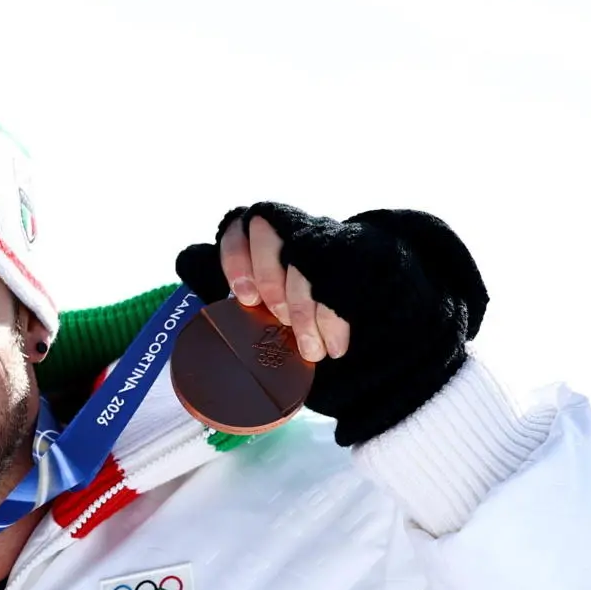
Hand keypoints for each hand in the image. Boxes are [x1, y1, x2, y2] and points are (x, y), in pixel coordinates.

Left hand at [176, 204, 488, 444]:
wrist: (402, 368)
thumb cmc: (328, 349)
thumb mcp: (272, 329)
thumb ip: (235, 296)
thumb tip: (188, 258)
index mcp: (284, 251)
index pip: (247, 221)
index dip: (234, 252)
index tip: (240, 297)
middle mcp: (312, 239)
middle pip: (271, 222)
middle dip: (265, 274)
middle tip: (275, 318)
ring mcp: (347, 246)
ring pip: (307, 249)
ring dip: (303, 306)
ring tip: (310, 350)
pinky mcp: (378, 263)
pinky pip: (345, 274)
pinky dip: (332, 315)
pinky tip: (333, 344)